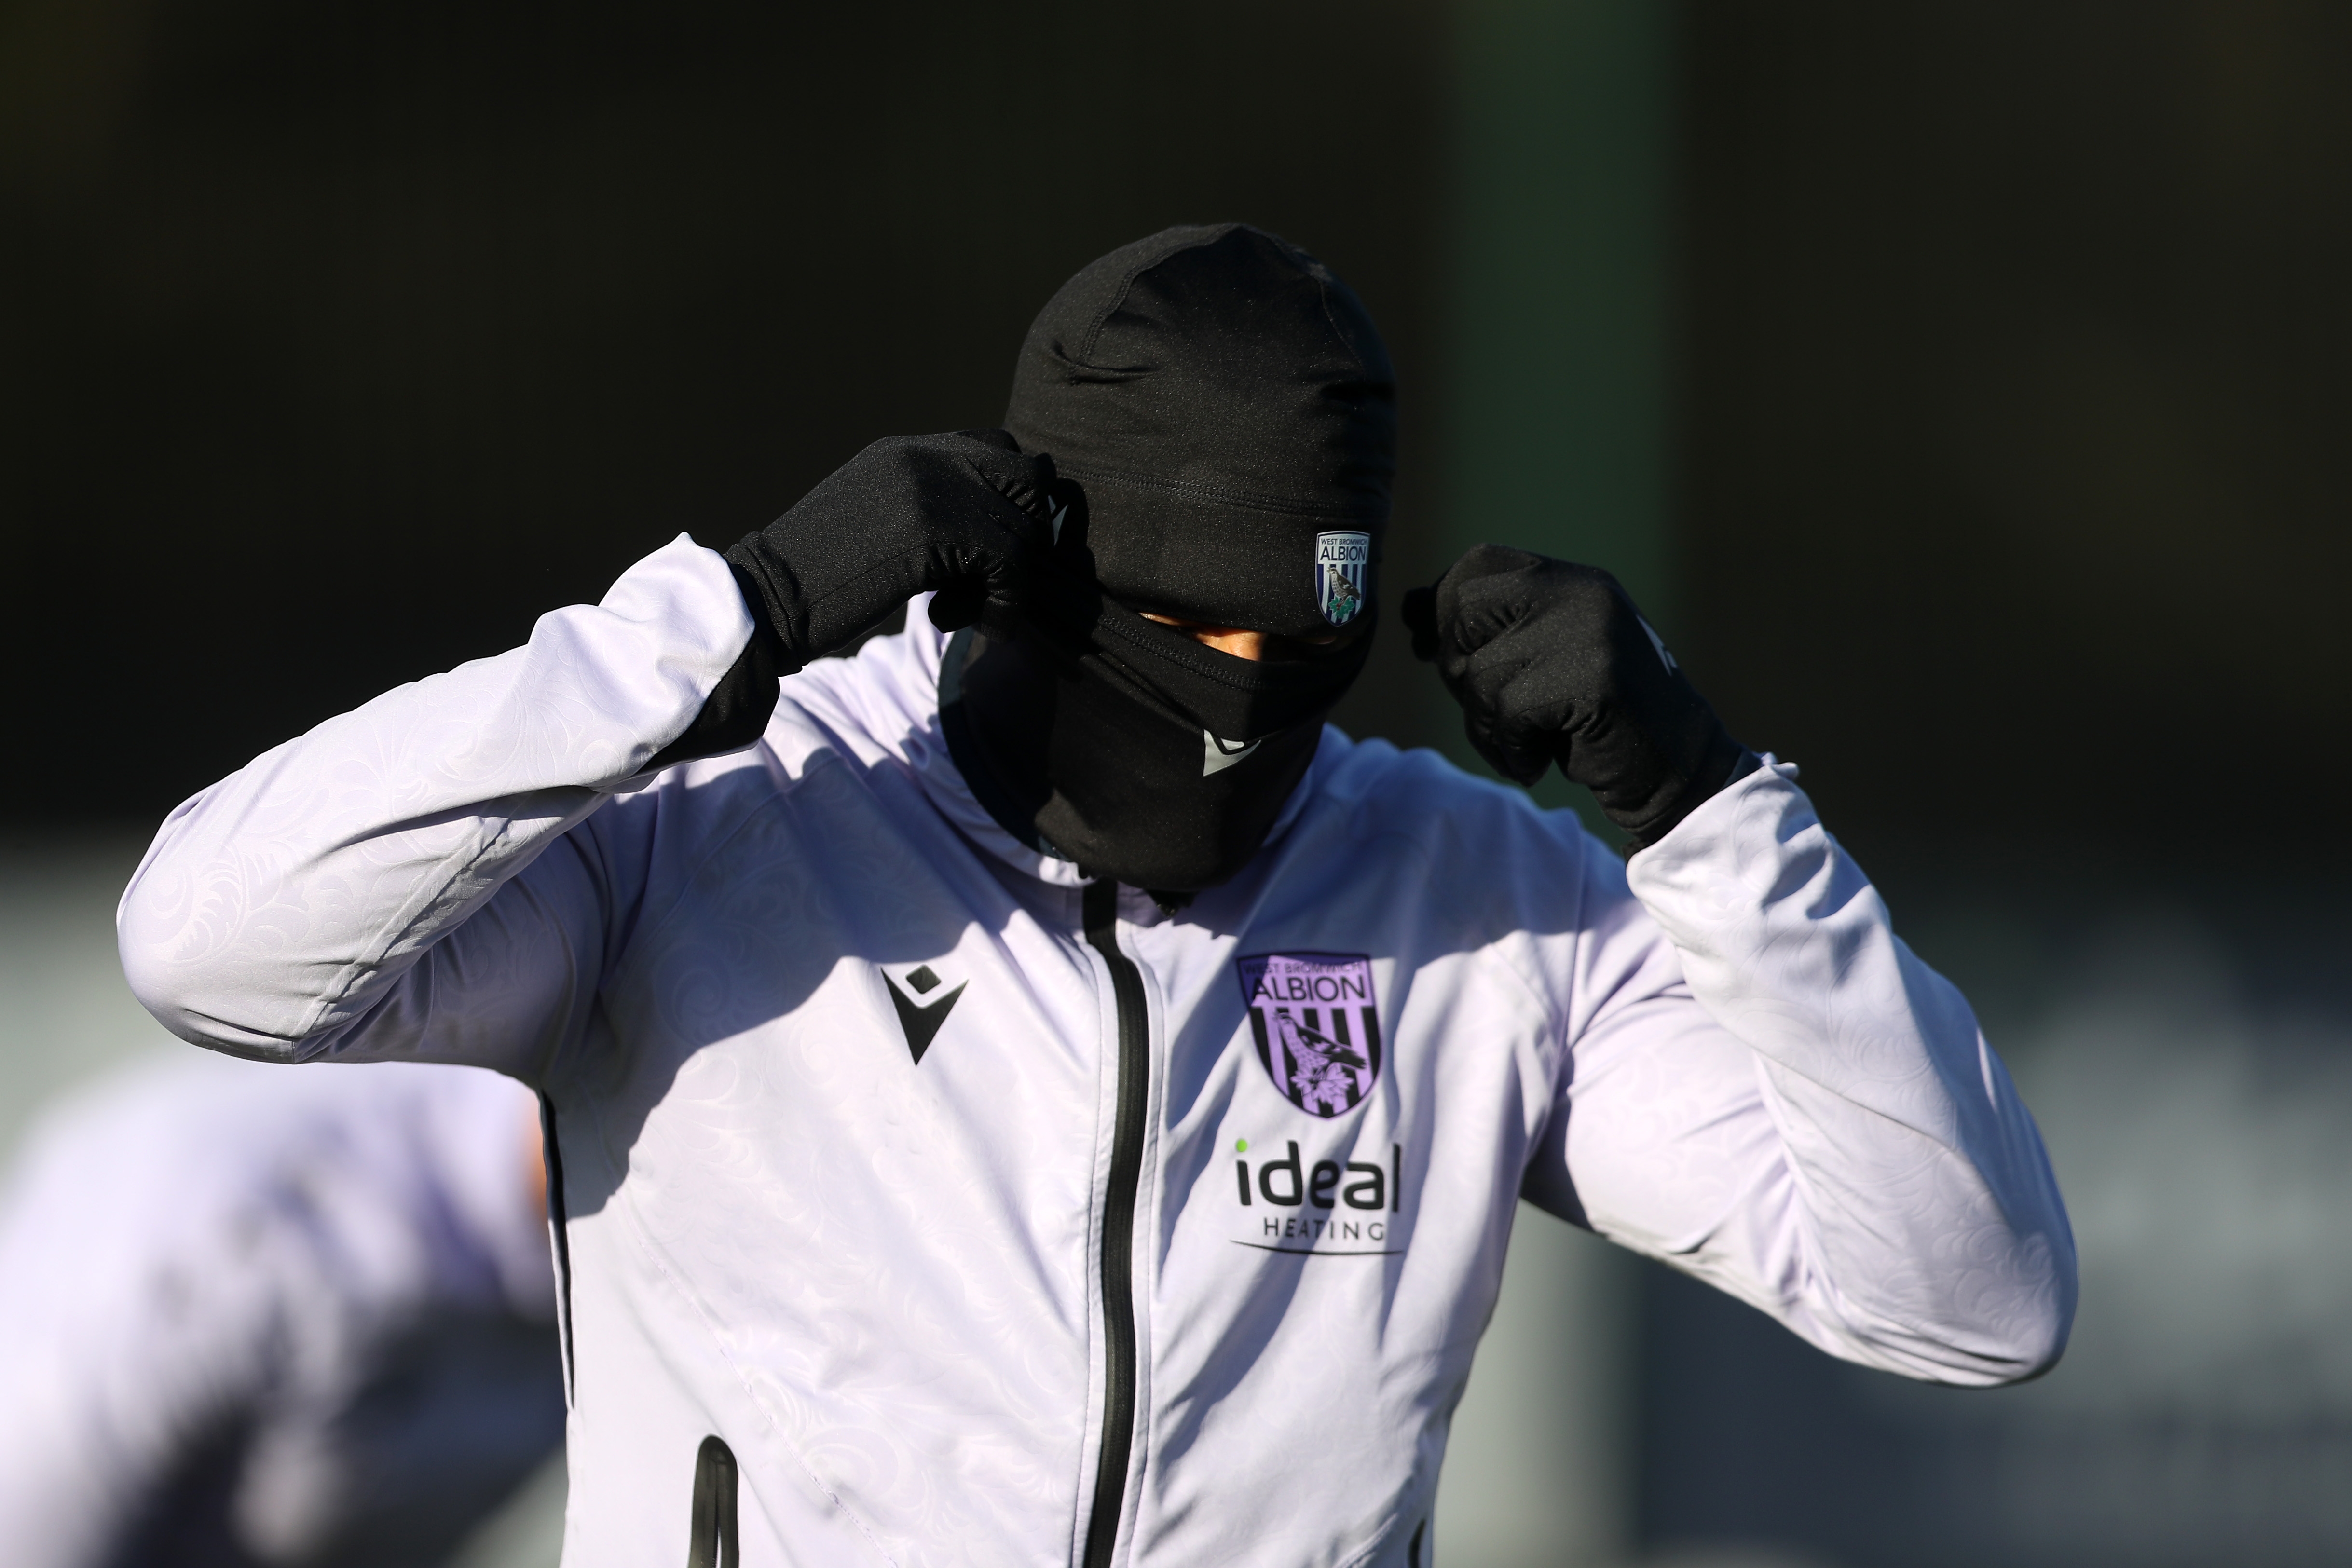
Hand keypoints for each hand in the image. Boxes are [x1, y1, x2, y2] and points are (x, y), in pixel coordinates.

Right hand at [725, 430, 1057, 669]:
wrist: (767, 598)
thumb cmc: (815, 577)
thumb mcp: (874, 520)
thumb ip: (926, 508)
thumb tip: (988, 532)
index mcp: (907, 451)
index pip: (998, 448)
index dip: (1009, 501)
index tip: (989, 552)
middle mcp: (925, 456)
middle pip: (1029, 477)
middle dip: (1027, 533)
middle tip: (994, 578)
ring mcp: (931, 489)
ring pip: (1025, 527)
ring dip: (1010, 582)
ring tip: (963, 612)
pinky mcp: (934, 532)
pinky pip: (1010, 565)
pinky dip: (1005, 605)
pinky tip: (972, 625)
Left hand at [1402, 545, 1750, 847]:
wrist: (1675, 772)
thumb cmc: (1597, 723)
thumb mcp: (1540, 663)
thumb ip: (1488, 632)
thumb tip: (1407, 606)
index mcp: (1572, 581)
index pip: (1480, 562)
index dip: (1444, 606)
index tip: (1439, 653)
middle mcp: (1583, 592)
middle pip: (1465, 610)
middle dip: (1457, 667)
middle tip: (1489, 710)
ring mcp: (1591, 631)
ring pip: (1480, 672)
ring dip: (1485, 726)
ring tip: (1524, 745)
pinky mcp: (1594, 678)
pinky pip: (1508, 711)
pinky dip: (1511, 750)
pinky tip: (1540, 761)